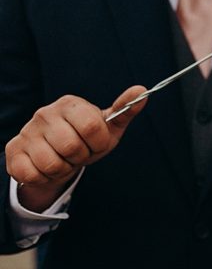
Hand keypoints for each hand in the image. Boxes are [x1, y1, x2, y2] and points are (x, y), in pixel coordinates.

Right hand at [5, 86, 147, 211]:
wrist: (58, 158)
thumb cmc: (87, 141)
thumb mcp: (109, 127)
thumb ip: (125, 110)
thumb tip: (142, 90)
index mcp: (70, 104)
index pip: (92, 126)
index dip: (98, 143)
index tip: (97, 143)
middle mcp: (45, 113)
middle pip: (72, 147)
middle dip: (81, 157)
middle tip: (79, 153)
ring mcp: (27, 131)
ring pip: (52, 163)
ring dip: (64, 169)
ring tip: (64, 160)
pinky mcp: (13, 151)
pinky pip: (33, 174)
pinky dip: (45, 177)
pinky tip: (46, 167)